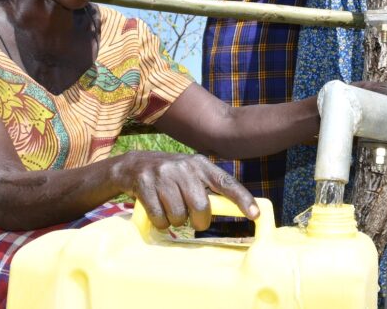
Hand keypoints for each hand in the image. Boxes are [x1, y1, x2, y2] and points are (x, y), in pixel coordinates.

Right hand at [114, 152, 256, 230]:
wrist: (131, 165)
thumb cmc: (168, 175)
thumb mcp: (190, 173)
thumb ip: (207, 187)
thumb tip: (231, 208)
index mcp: (200, 164)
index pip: (226, 183)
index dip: (242, 199)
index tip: (255, 215)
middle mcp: (184, 166)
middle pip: (201, 207)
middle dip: (199, 221)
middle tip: (192, 220)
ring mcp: (164, 174)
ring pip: (179, 215)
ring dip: (176, 221)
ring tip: (170, 210)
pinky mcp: (145, 184)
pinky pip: (160, 217)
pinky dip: (160, 223)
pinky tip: (157, 211)